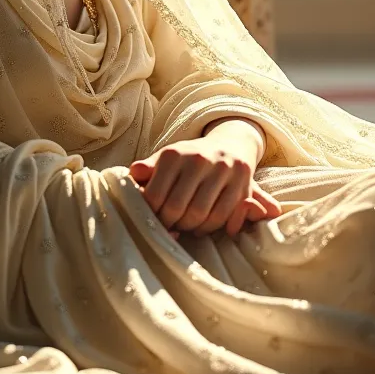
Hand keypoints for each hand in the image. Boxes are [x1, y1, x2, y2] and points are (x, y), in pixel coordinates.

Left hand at [129, 138, 281, 237]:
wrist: (229, 145)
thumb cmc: (189, 159)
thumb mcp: (166, 159)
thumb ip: (148, 169)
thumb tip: (132, 173)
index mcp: (174, 154)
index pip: (155, 196)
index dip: (151, 214)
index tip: (151, 221)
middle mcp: (198, 159)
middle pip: (177, 208)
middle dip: (170, 224)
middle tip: (169, 227)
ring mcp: (222, 171)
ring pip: (200, 215)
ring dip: (190, 228)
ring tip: (185, 226)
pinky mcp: (242, 183)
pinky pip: (222, 217)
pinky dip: (210, 227)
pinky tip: (202, 226)